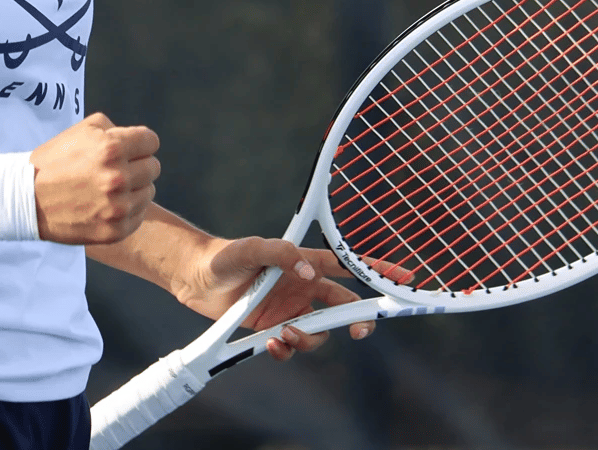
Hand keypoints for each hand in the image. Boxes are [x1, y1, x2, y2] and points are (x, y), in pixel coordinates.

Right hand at [30, 113, 159, 244]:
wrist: (27, 199)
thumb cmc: (55, 160)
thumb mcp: (82, 130)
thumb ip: (115, 129)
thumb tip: (137, 140)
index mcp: (111, 149)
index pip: (151, 142)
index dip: (139, 144)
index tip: (128, 150)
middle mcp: (118, 178)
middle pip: (153, 167)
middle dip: (137, 165)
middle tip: (115, 170)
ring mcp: (117, 208)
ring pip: (148, 192)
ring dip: (134, 188)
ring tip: (109, 189)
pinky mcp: (115, 231)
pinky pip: (139, 215)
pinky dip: (128, 210)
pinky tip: (107, 205)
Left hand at [174, 237, 413, 360]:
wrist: (195, 278)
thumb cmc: (225, 256)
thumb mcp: (251, 248)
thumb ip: (282, 254)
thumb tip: (310, 273)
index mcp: (305, 263)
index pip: (347, 264)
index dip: (376, 270)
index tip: (402, 277)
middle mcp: (303, 287)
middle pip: (344, 305)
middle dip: (357, 320)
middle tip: (360, 331)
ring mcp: (290, 309)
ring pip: (319, 332)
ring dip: (309, 339)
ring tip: (285, 334)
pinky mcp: (273, 328)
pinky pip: (293, 346)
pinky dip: (287, 350)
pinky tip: (272, 343)